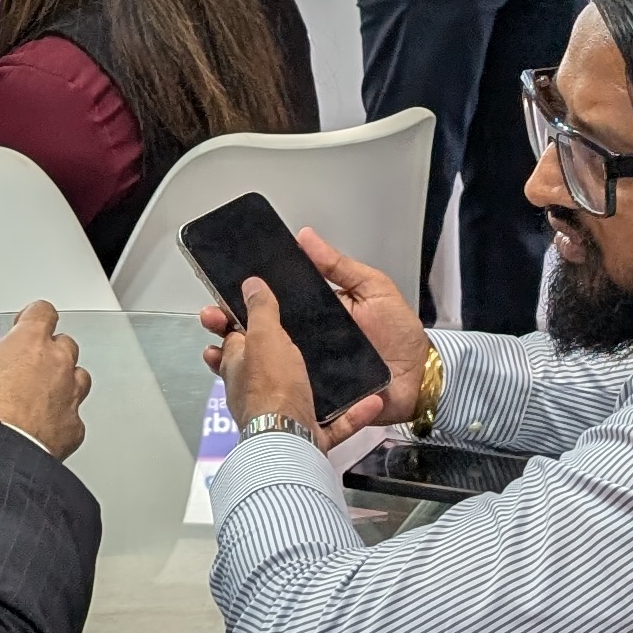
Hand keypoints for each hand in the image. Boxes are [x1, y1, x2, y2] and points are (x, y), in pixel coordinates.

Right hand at [0, 299, 88, 457]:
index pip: (42, 312)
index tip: (25, 322)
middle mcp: (57, 364)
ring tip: (37, 396)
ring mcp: (70, 395)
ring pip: (77, 378)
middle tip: (25, 366)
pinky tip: (40, 427)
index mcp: (30, 342)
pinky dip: (59, 419)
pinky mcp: (73, 427)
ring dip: (60, 383)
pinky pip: (72, 417)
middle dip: (47, 353)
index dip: (32, 316)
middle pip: (64, 345)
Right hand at [198, 228, 429, 443]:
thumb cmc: (400, 333)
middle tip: (212, 317)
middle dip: (230, 326)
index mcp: (316, 314)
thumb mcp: (373, 289)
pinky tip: (240, 385)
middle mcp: (306, 342)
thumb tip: (305, 237)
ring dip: (236, 359)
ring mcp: (307, 370)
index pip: (275, 303)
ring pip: (264, 365)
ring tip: (216, 351)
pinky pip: (284, 393)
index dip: (248, 297)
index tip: (223, 287)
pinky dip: (262, 390)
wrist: (421, 380)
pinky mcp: (314, 396)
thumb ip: (339, 266)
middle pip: (261, 334)